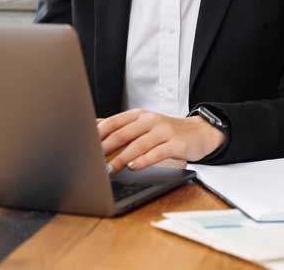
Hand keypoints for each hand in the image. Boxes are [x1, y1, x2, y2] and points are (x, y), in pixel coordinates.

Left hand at [97, 109, 225, 174]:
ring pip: (138, 144)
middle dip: (105, 148)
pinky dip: (144, 160)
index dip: (98, 134)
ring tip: (109, 169)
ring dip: (121, 158)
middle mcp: (150, 120)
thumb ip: (120, 126)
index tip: (85, 146)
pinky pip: (157, 152)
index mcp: (139, 115)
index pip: (114, 122)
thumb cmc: (167, 131)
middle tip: (92, 161)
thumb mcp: (143, 124)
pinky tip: (134, 166)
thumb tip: (94, 126)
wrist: (199, 132)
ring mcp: (163, 130)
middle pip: (123, 133)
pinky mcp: (175, 143)